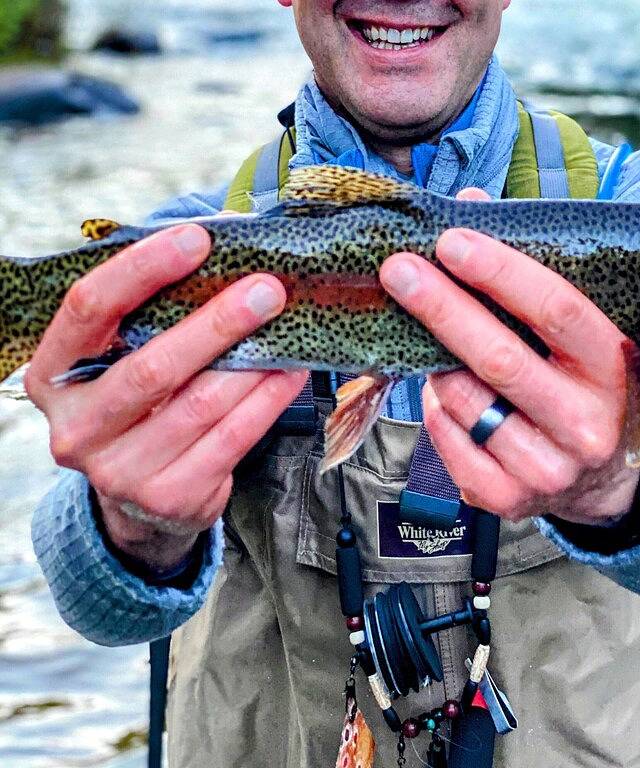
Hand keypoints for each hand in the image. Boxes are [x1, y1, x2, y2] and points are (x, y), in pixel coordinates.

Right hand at [25, 224, 306, 569]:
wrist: (142, 499)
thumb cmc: (140, 407)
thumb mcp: (124, 362)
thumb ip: (153, 315)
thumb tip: (224, 245)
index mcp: (53, 376)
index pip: (88, 309)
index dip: (141, 269)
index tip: (197, 239)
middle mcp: (77, 427)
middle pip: (152, 366)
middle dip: (216, 323)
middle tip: (266, 290)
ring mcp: (119, 470)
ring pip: (200, 405)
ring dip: (251, 363)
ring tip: (286, 329)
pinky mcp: (168, 497)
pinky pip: (230, 439)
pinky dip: (266, 401)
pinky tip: (289, 374)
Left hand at [380, 188, 639, 523]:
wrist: (610, 483)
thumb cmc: (594, 390)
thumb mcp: (591, 336)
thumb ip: (534, 273)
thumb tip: (470, 206)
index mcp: (614, 370)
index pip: (556, 310)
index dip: (499, 271)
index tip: (450, 241)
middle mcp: (586, 425)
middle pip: (499, 358)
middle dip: (441, 307)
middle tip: (398, 270)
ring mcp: (548, 469)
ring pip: (466, 401)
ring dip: (436, 363)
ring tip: (433, 341)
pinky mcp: (508, 499)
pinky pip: (447, 442)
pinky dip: (436, 410)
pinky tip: (445, 394)